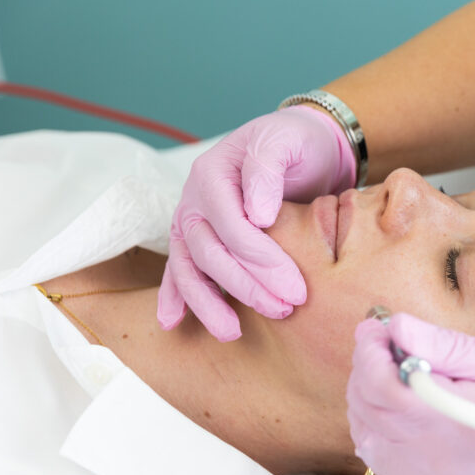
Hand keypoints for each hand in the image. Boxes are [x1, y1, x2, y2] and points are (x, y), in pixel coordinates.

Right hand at [157, 106, 356, 340]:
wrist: (301, 143)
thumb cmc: (296, 142)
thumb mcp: (286, 141)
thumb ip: (268, 169)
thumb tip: (257, 214)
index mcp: (212, 174)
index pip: (232, 227)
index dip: (261, 261)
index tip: (295, 288)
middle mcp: (194, 199)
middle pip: (210, 253)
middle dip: (245, 287)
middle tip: (284, 309)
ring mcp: (193, 221)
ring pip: (189, 268)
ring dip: (207, 305)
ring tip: (231, 333)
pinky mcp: (201, 239)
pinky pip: (181, 269)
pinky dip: (175, 296)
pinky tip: (173, 323)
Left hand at [347, 313, 474, 474]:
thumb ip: (446, 346)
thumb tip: (398, 326)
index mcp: (441, 413)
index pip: (380, 379)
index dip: (369, 349)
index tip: (377, 327)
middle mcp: (417, 444)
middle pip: (364, 398)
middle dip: (366, 362)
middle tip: (382, 342)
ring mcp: (406, 468)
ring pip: (360, 421)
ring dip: (365, 389)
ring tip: (390, 370)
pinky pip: (368, 447)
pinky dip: (369, 420)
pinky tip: (392, 406)